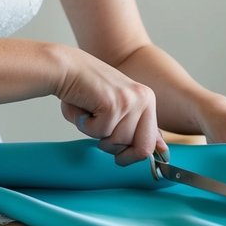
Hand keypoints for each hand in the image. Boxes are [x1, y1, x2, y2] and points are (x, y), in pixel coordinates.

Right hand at [55, 48, 167, 166]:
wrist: (65, 68)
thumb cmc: (85, 90)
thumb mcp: (116, 109)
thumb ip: (136, 128)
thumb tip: (160, 151)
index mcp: (147, 100)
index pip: (152, 143)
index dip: (133, 156)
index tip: (120, 158)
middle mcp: (144, 98)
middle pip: (139, 149)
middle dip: (114, 148)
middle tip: (99, 128)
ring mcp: (130, 101)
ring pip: (117, 142)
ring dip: (96, 134)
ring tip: (90, 113)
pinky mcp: (114, 104)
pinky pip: (99, 133)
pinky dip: (85, 126)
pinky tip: (83, 108)